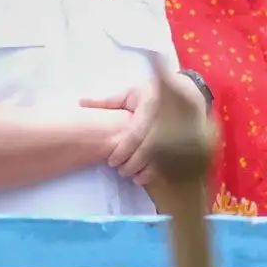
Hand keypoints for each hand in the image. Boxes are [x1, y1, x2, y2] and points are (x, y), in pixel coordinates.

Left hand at [82, 75, 201, 185]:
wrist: (186, 90)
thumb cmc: (152, 93)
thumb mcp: (130, 93)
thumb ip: (107, 102)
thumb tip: (81, 103)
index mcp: (150, 106)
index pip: (135, 134)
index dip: (123, 150)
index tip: (111, 161)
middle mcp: (165, 119)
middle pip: (148, 149)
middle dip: (132, 164)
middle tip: (121, 171)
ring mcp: (178, 131)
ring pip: (161, 157)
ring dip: (146, 170)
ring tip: (133, 177)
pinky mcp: (186, 141)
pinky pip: (173, 160)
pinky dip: (159, 171)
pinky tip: (147, 177)